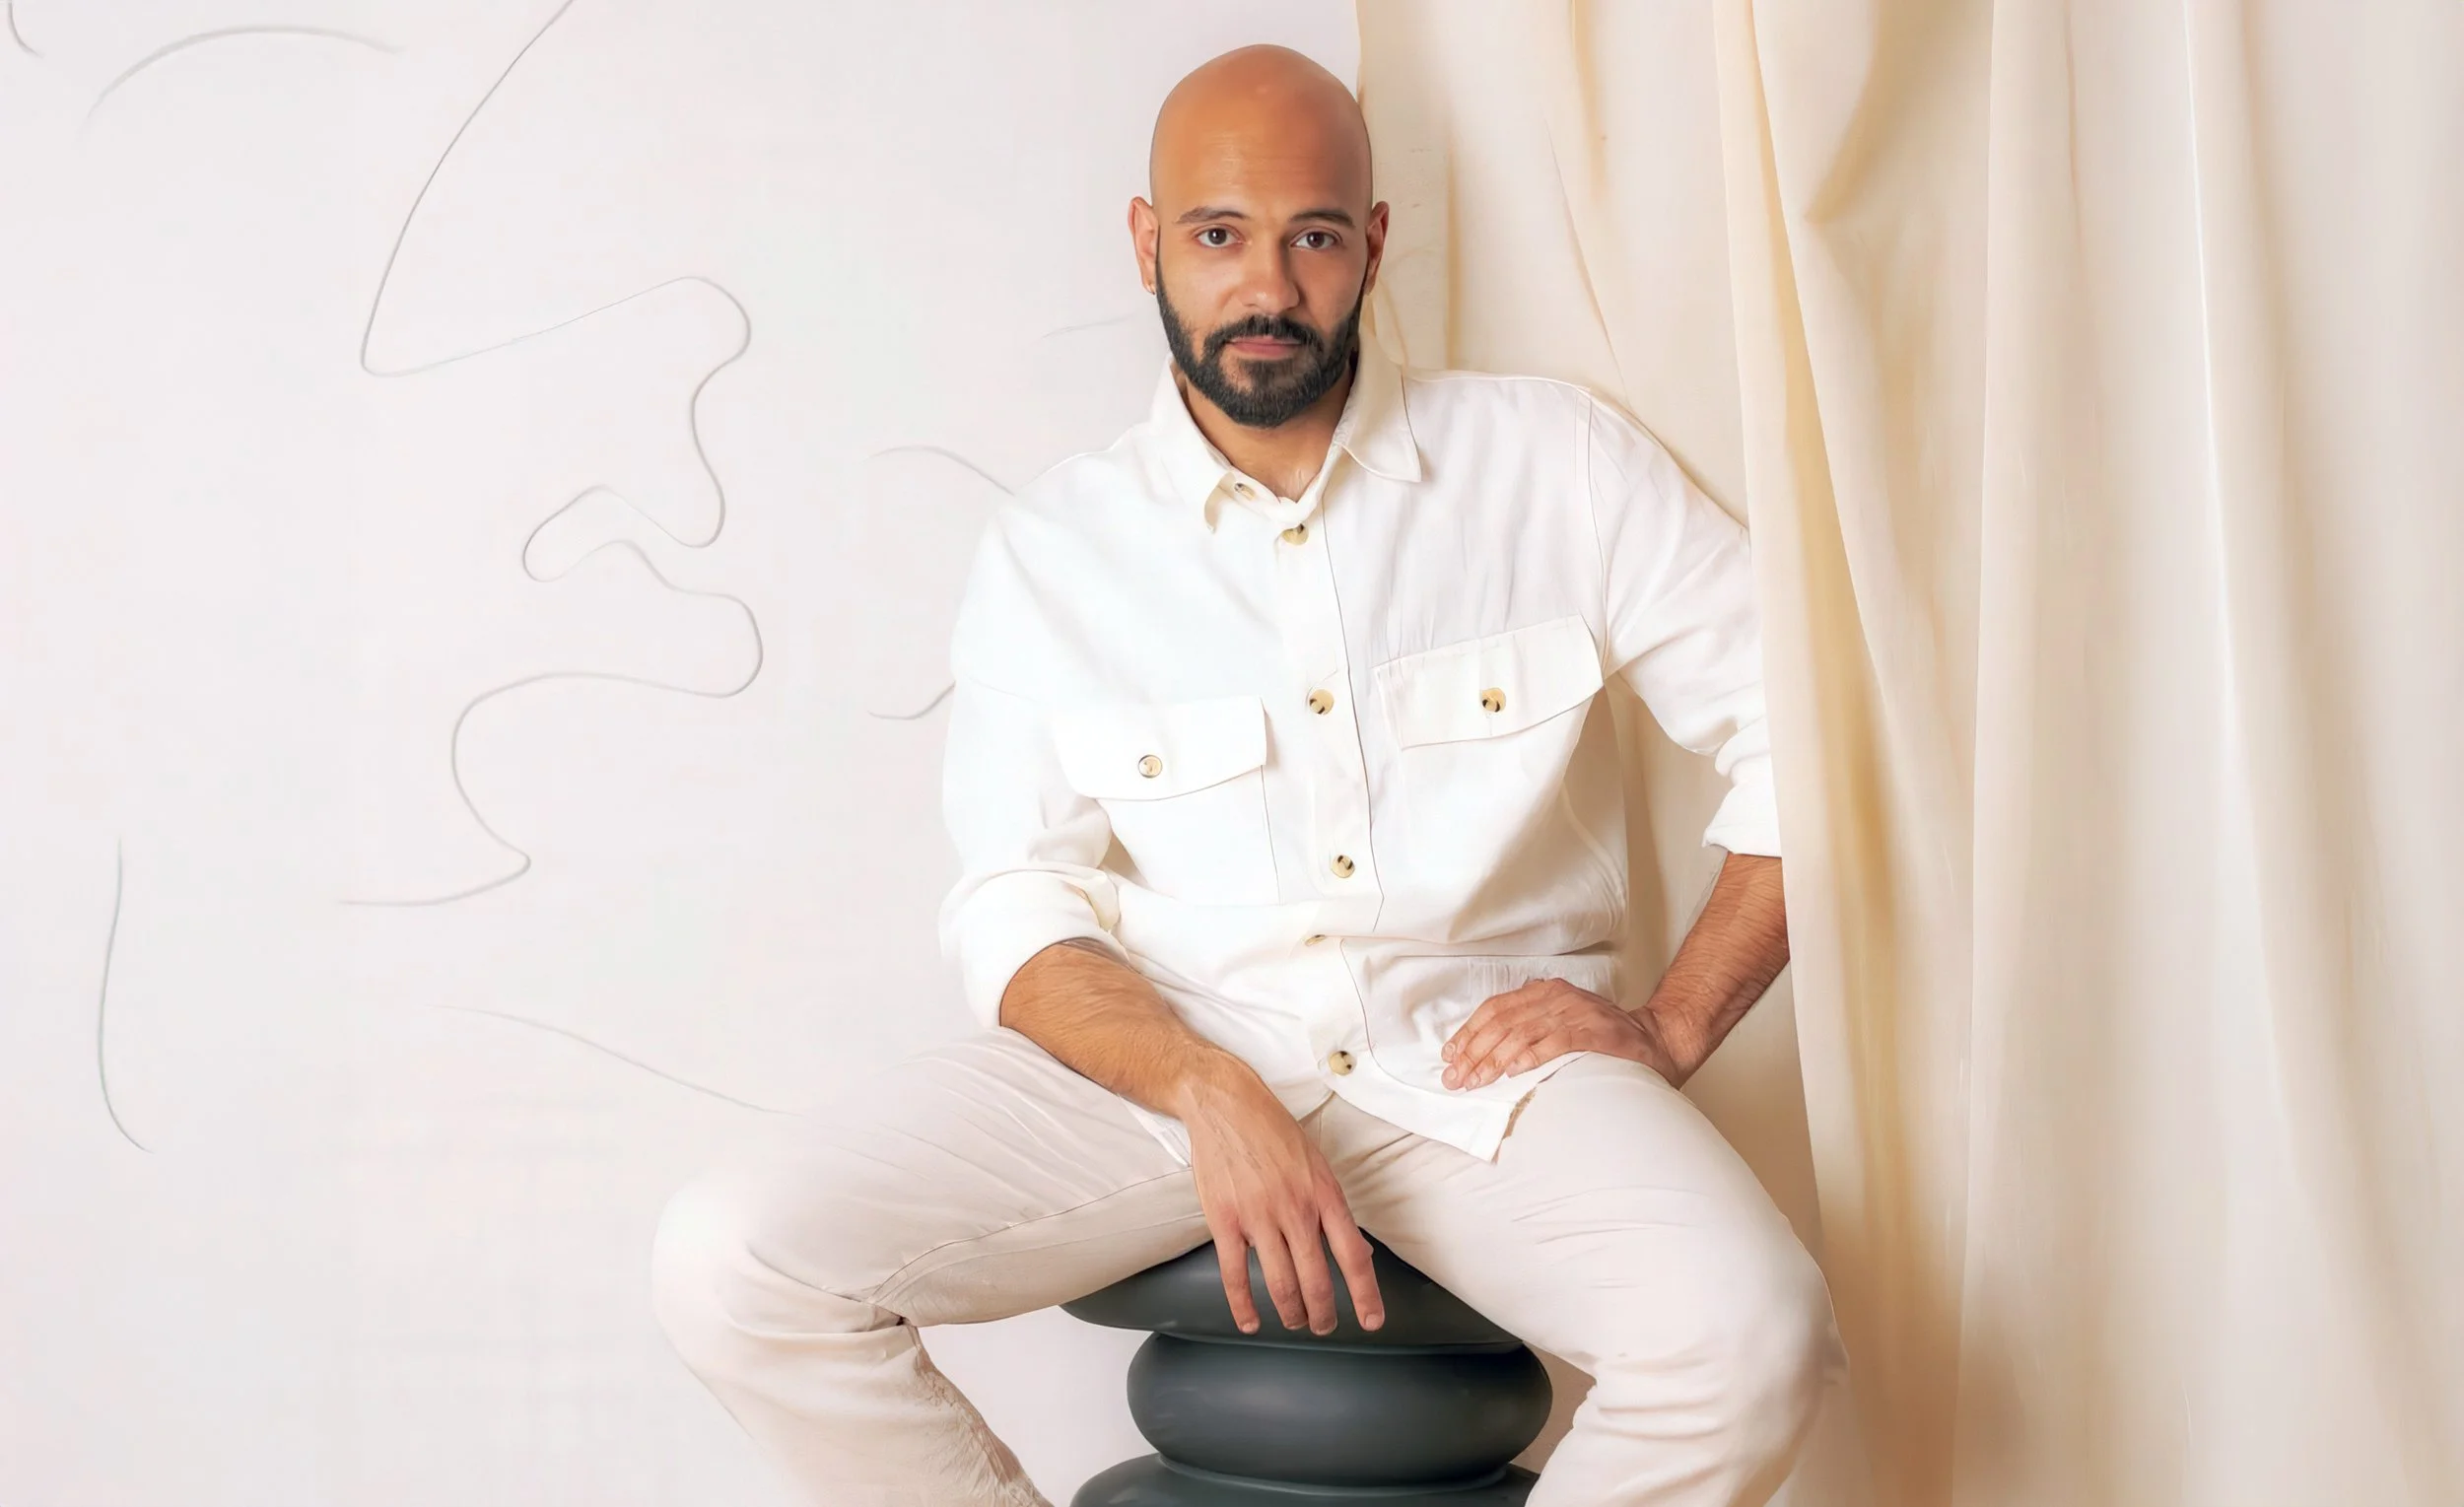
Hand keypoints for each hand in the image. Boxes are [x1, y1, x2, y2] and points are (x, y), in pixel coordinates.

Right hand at [1171, 1062, 1385, 1337]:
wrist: (1226, 1104)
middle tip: (1323, 1327)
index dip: (1365, 1295)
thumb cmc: (1274, 1131)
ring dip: (1291, 1314)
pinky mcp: (1224, 1220)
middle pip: (1316, 1281)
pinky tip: (1250, 1322)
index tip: (1373, 1321)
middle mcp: (1296, 1209)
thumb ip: (1333, 1208)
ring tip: (1294, 1323)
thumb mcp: (1317, 1163)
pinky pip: (1235, 1275)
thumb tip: (1356, 1251)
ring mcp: (1258, 1216)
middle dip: (1323, 1314)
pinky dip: (1243, 1306)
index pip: (1353, 1256)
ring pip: (1280, 1284)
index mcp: (1324, 1194)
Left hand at [1441, 977, 1689, 1089]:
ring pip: (1522, 1032)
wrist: (1657, 1040)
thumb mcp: (1561, 1022)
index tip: (1450, 1056)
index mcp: (1545, 992)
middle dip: (1474, 1052)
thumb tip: (1485, 1051)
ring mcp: (1577, 1012)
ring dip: (1494, 1059)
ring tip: (1476, 1081)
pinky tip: (1513, 1071)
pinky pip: (1556, 1042)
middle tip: (1456, 1078)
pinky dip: (1531, 1056)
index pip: (1495, 1009)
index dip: (1469, 1032)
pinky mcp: (1595, 1032)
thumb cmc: (1604, 1039)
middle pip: (1503, 1022)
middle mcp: (1557, 997)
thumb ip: (1530, 1026)